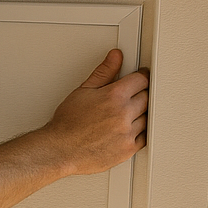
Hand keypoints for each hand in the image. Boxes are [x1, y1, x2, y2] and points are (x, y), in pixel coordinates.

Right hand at [42, 49, 148, 174]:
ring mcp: (127, 132)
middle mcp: (123, 114)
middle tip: (128, 98)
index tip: (139, 80)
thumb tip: (115, 56)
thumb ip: (103, 72)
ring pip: (147, 117)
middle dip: (139, 96)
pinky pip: (145, 137)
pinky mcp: (128, 149)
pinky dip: (139, 133)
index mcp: (114, 96)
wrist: (60, 150)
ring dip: (139, 115)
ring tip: (123, 116)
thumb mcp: (83, 91)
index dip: (140, 78)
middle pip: (147, 98)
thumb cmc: (67, 124)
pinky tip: (126, 130)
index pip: (141, 80)